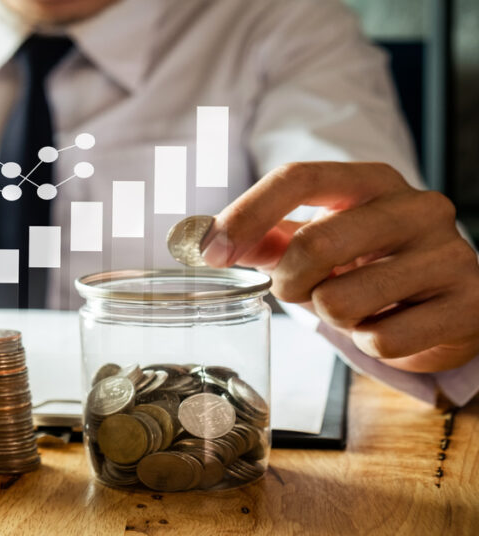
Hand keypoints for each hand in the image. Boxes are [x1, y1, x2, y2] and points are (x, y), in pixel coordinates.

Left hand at [202, 162, 478, 372]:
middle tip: (298, 292)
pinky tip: (389, 326)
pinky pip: (382, 340)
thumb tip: (198, 239)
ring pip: (343, 301)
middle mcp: (418, 207)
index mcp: (374, 180)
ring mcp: (450, 254)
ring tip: (355, 307)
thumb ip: (265, 236)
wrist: (452, 302)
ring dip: (331, 316)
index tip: (210, 252)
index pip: (299, 177)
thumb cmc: (372, 266)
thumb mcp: (321, 239)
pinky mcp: (468, 305)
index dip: (246, 214)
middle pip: (314, 243)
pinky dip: (370, 343)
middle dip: (288, 282)